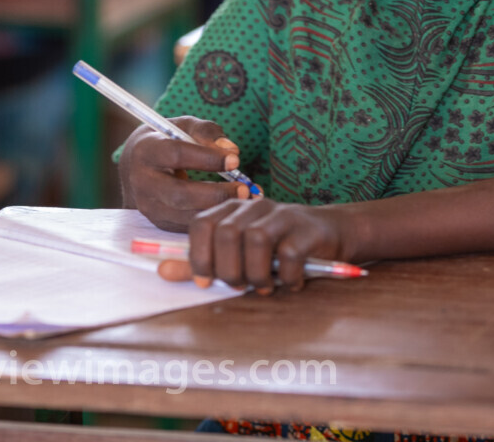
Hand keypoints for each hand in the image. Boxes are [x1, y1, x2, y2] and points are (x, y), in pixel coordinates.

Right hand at [120, 116, 251, 232]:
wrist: (135, 167)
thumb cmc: (164, 142)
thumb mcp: (182, 127)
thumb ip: (206, 132)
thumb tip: (231, 149)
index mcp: (146, 151)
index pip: (176, 155)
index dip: (207, 158)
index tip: (235, 160)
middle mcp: (142, 182)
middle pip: (180, 194)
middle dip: (216, 193)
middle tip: (244, 189)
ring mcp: (148, 206)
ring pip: (186, 215)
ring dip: (218, 210)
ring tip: (244, 201)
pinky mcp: (158, 223)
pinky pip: (188, 225)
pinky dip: (212, 218)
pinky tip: (231, 209)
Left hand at [178, 198, 360, 292]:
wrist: (330, 233)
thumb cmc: (278, 248)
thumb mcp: (238, 255)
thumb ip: (201, 262)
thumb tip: (162, 271)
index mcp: (231, 210)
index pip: (201, 224)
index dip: (198, 256)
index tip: (206, 282)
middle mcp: (253, 207)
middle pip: (226, 234)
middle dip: (228, 269)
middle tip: (239, 285)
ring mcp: (282, 215)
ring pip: (255, 241)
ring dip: (256, 273)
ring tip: (264, 286)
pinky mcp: (306, 230)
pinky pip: (289, 254)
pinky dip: (287, 276)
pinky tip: (291, 283)